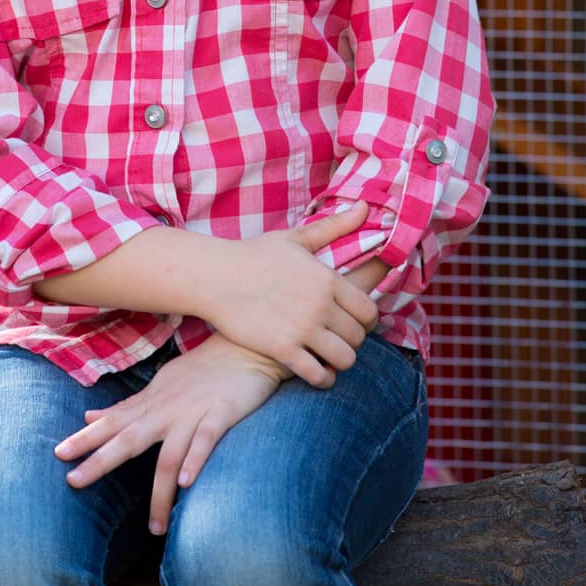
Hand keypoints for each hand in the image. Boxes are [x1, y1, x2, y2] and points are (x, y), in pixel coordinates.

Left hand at [53, 332, 291, 536]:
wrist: (244, 345)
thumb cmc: (201, 368)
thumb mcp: (159, 384)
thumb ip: (127, 406)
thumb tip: (90, 417)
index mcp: (152, 403)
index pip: (113, 424)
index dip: (86, 439)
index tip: (58, 455)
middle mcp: (167, 409)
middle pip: (129, 439)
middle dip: (100, 460)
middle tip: (73, 482)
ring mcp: (193, 413)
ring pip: (169, 455)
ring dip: (160, 493)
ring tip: (154, 527)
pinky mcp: (222, 414)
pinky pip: (206, 440)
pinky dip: (196, 460)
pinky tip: (186, 484)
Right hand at [195, 202, 379, 387]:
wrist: (215, 277)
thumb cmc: (255, 255)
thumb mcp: (295, 238)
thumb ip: (334, 226)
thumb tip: (364, 206)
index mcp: (327, 279)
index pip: (369, 311)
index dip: (368, 320)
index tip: (357, 322)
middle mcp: (319, 305)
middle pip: (358, 337)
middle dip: (352, 340)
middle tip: (339, 338)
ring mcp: (302, 329)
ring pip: (345, 359)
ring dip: (340, 361)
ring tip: (329, 355)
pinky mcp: (283, 350)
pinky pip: (318, 375)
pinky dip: (323, 378)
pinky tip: (317, 372)